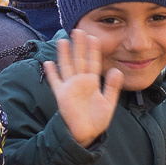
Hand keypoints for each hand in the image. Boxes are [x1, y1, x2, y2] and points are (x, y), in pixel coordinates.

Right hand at [42, 33, 123, 148]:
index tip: (93, 37)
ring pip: (67, 66)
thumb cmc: (97, 120)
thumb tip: (117, 70)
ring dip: (64, 54)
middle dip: (78, 46)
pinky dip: (51, 73)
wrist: (86, 134)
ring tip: (63, 40)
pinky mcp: (61, 95)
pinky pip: (55, 82)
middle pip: (78, 60)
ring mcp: (70, 87)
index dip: (93, 50)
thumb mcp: (108, 102)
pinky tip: (48, 63)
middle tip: (78, 30)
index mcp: (92, 82)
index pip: (93, 62)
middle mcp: (80, 82)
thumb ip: (112, 87)